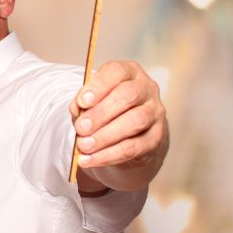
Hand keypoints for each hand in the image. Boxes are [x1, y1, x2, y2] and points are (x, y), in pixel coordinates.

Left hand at [70, 60, 168, 191]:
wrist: (128, 134)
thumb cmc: (104, 109)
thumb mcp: (91, 101)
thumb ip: (82, 103)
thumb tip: (77, 109)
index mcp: (129, 73)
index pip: (117, 72)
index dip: (99, 86)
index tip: (82, 102)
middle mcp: (147, 89)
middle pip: (128, 96)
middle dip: (101, 113)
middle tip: (80, 128)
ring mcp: (155, 113)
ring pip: (135, 122)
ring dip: (105, 136)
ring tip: (83, 145)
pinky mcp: (155, 138)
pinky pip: (133, 147)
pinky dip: (108, 155)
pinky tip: (88, 160)